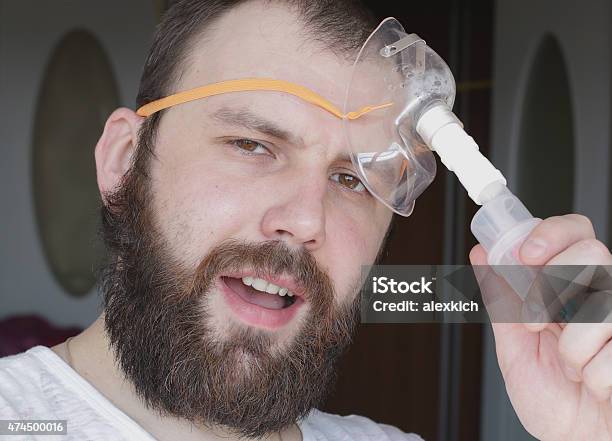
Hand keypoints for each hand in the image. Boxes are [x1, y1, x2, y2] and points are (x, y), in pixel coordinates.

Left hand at [469, 214, 611, 440]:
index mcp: (572, 288)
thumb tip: (482, 253)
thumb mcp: (514, 345)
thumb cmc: (552, 398)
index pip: (575, 231)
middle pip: (593, 252)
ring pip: (602, 303)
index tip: (525, 255)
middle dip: (551, 287)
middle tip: (535, 321)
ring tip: (569, 367)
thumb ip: (501, 298)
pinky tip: (594, 385)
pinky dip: (593, 376)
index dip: (552, 233)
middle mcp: (605, 297)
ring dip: (570, 346)